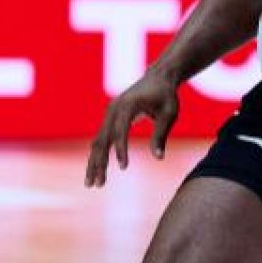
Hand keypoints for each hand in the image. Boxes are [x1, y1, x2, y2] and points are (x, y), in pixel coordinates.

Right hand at [85, 71, 180, 187]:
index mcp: (127, 105)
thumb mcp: (169, 114)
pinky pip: (101, 140)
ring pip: (98, 142)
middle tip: (97, 185)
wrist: (157, 78)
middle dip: (99, 163)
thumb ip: (161, 134)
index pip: (121, 130)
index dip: (121, 149)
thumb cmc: (165, 96)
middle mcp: (113, 109)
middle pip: (103, 139)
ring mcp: (109, 114)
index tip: (124, 167)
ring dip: (94, 163)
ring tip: (92, 184)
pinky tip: (96, 171)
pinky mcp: (110, 119)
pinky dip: (98, 156)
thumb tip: (159, 158)